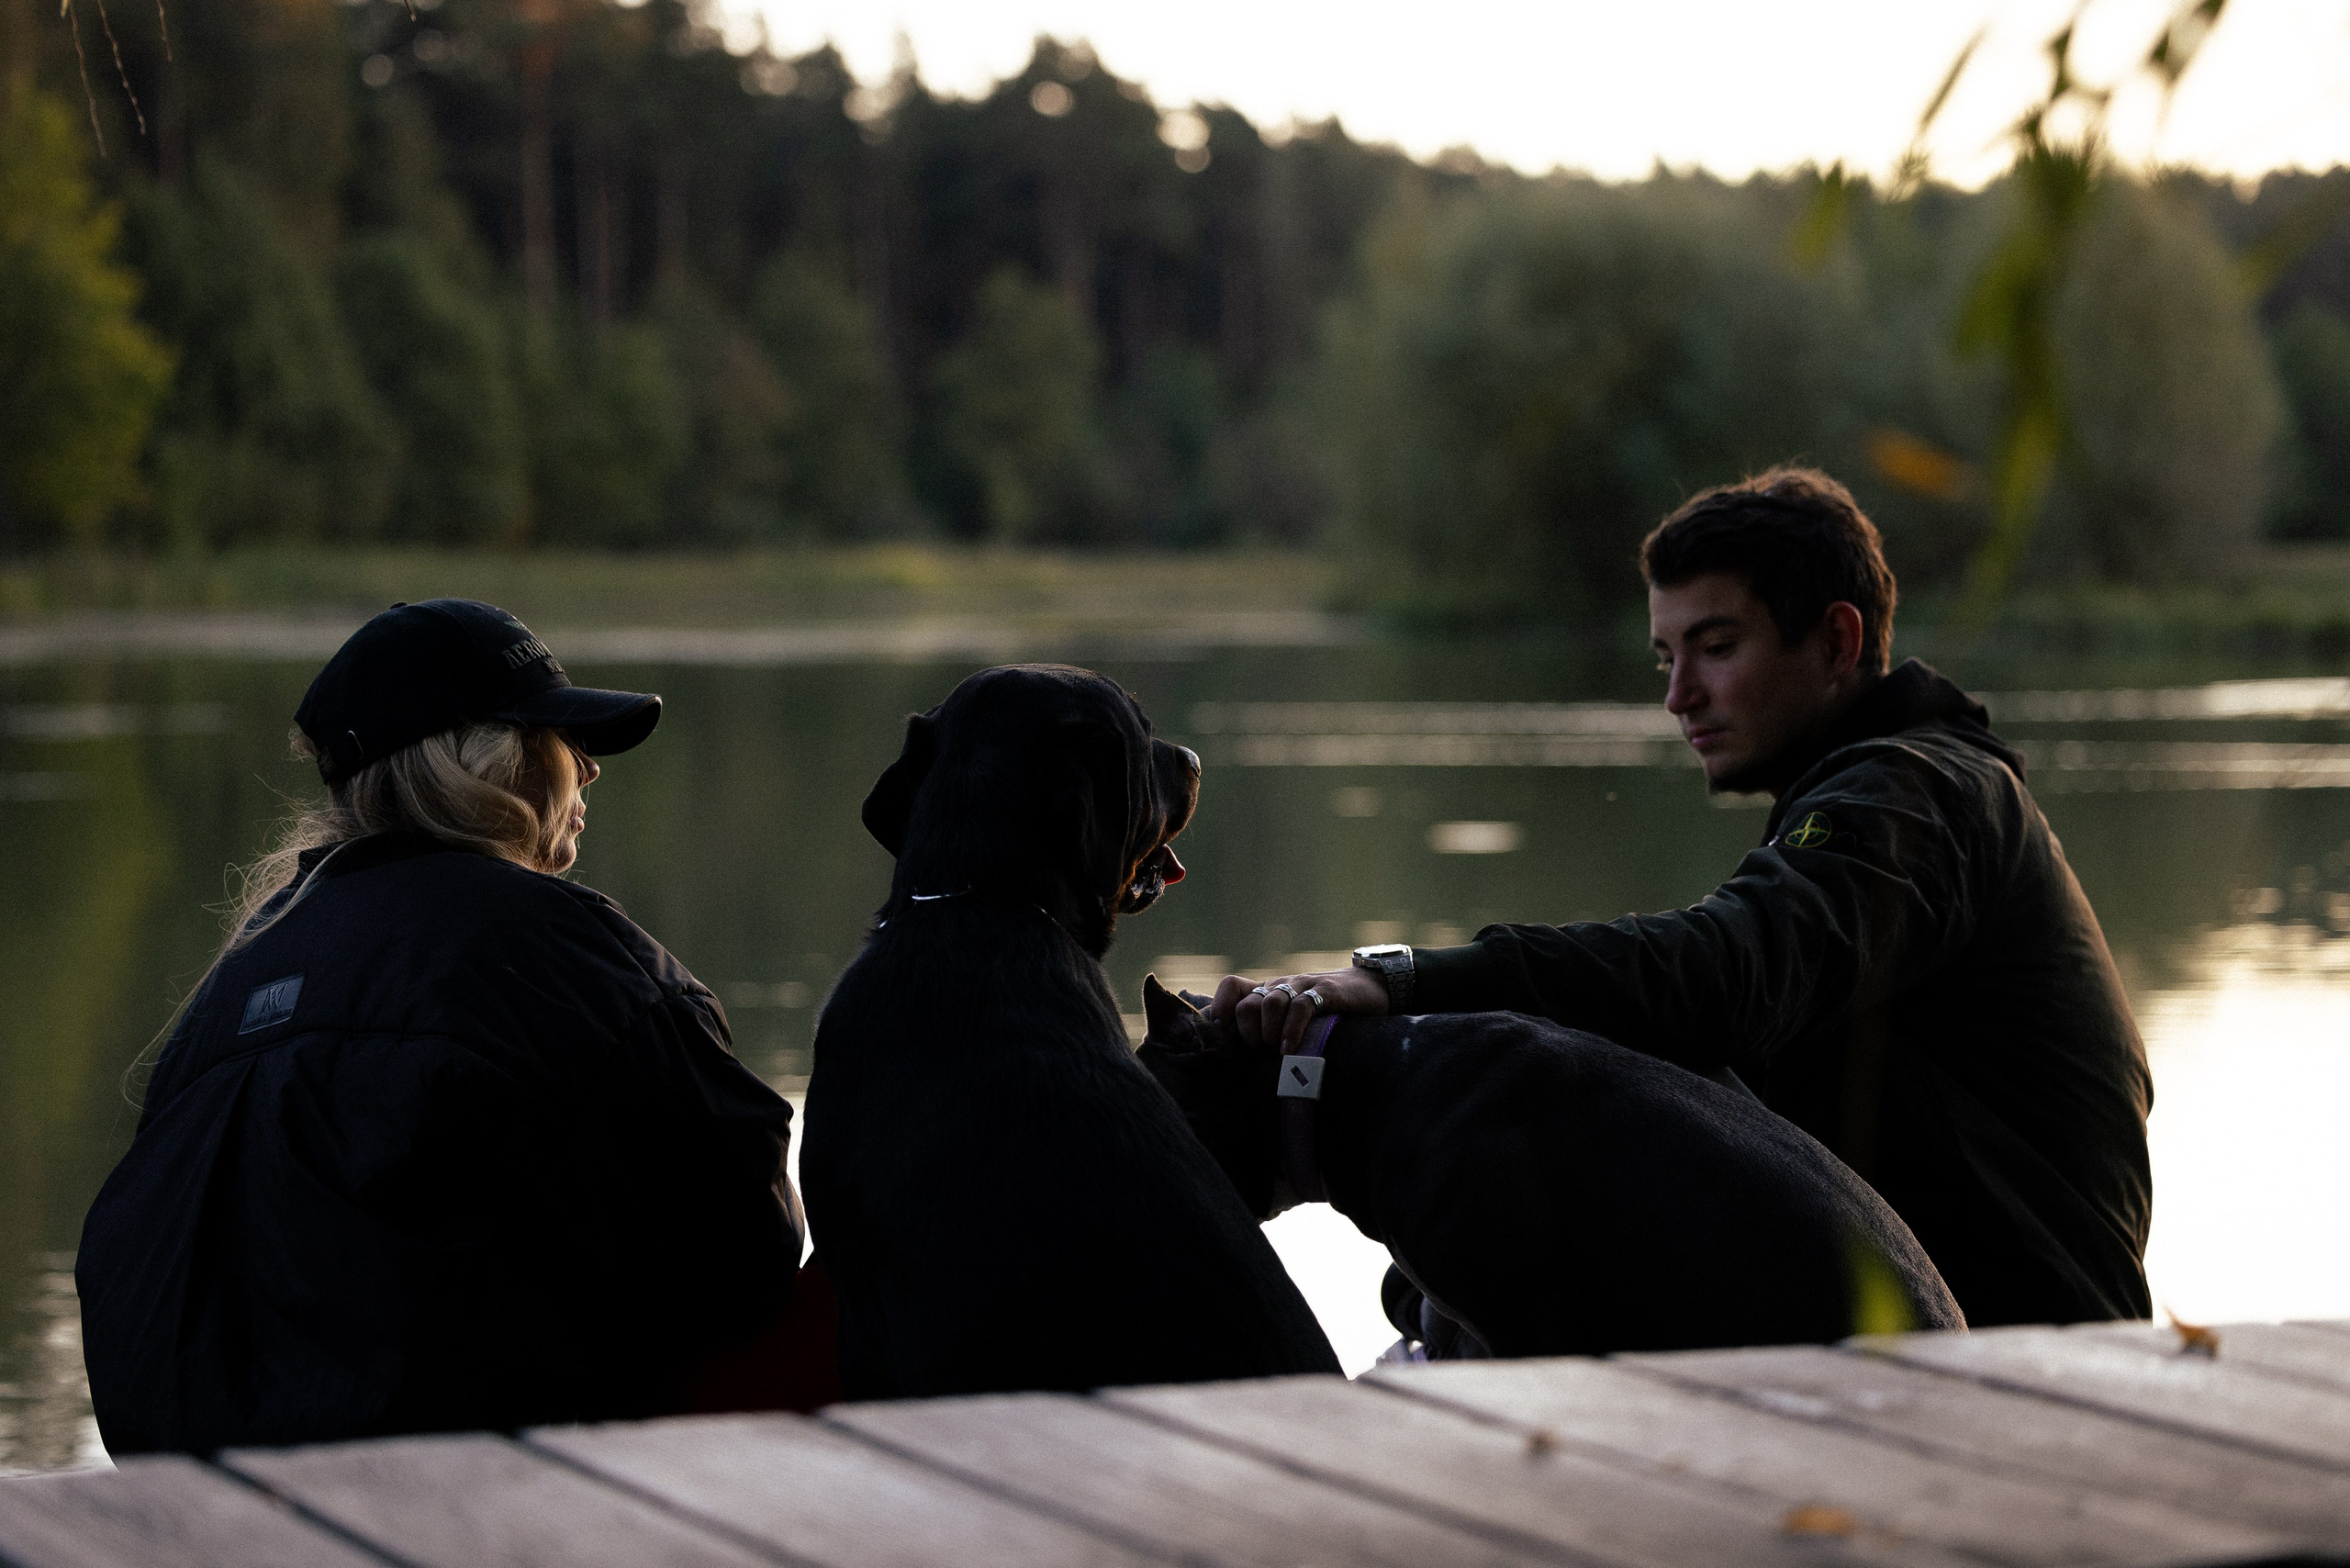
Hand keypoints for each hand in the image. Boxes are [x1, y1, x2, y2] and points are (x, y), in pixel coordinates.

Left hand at [1210, 966, 1387, 1051]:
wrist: (1371, 989)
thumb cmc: (1330, 1012)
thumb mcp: (1296, 1019)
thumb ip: (1273, 1031)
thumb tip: (1247, 1060)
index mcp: (1270, 990)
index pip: (1232, 986)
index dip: (1221, 1007)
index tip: (1222, 1032)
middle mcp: (1281, 985)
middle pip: (1248, 1003)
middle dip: (1249, 1033)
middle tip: (1263, 1052)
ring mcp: (1303, 985)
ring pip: (1271, 1003)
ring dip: (1269, 1033)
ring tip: (1278, 1052)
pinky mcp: (1325, 991)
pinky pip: (1300, 1007)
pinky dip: (1292, 1030)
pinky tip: (1290, 1049)